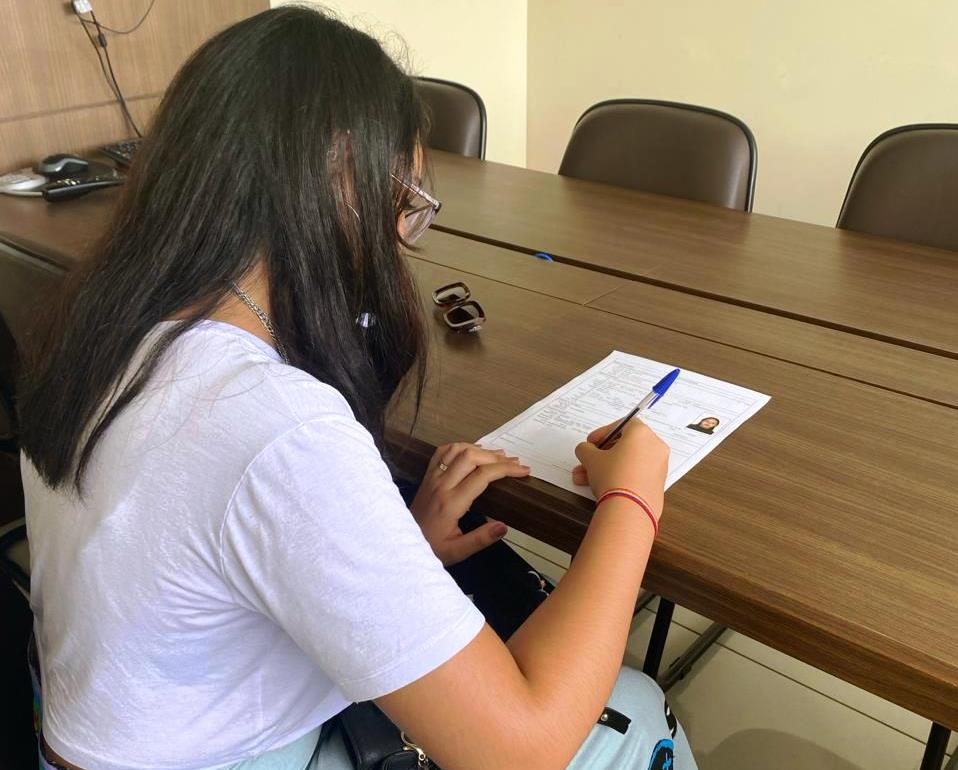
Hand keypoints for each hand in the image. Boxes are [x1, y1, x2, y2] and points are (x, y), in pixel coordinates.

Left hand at [411, 443, 530, 565]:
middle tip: (514, 463)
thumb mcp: (457, 551)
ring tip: (499, 456)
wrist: (401, 543)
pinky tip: (472, 451)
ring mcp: (432, 478)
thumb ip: (480, 539)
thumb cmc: (431, 548)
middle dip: (496, 457)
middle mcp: (441, 485)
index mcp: (451, 503)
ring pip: (456, 450)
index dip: (505, 469)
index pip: (482, 476)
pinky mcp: (427, 476)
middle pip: (471, 457)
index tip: (523, 471)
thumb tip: (503, 526)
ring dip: (480, 449)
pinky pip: (442, 452)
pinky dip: (460, 447)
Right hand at [572, 418, 669, 518]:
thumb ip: (585, 449)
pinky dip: (619, 477)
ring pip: (627, 462)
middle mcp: (655, 447)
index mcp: (642, 433)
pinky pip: (635, 474)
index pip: (622, 425)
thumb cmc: (613, 476)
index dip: (603, 433)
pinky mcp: (657, 485)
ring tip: (583, 479)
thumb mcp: (591, 458)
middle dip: (600, 455)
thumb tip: (585, 450)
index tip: (591, 442)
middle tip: (587, 461)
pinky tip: (598, 486)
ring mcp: (658, 467)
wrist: (629, 509)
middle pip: (624, 446)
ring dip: (604, 468)